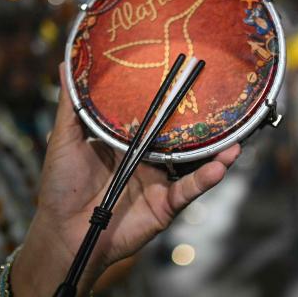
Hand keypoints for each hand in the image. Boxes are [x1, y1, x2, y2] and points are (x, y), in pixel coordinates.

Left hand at [12, 64, 239, 296]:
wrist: (63, 233)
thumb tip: (65, 63)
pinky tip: (221, 166)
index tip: (186, 73)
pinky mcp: (165, 205)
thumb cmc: (61, 185)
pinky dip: (205, 180)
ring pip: (194, 163)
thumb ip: (72, 105)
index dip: (169, 98)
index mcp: (126, 141)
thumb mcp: (65, 138)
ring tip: (236, 136)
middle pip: (180, 137)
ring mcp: (158, 181)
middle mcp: (146, 158)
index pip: (154, 115)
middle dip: (203, 123)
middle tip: (224, 101)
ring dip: (217, 151)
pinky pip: (189, 190)